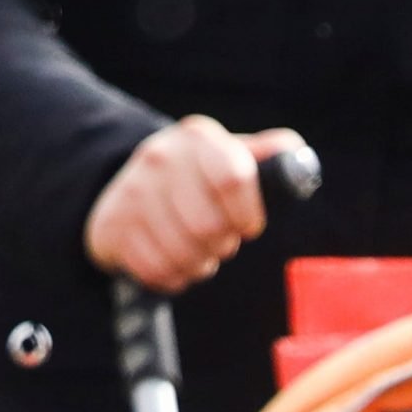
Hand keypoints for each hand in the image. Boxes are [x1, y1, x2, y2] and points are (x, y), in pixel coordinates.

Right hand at [84, 116, 307, 292]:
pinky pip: (156, 270)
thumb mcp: (233, 155)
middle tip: (218, 238)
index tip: (247, 225)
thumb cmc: (200, 177)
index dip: (247, 214)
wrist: (128, 184)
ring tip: (195, 248)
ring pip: (182, 253)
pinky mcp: (112, 225)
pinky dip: (172, 275)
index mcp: (198, 136)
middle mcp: (160, 156)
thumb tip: (299, 163)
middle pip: (209, 226)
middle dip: (221, 244)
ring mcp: (131, 190)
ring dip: (198, 262)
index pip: (234, 178)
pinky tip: (170, 256)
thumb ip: (272, 158)